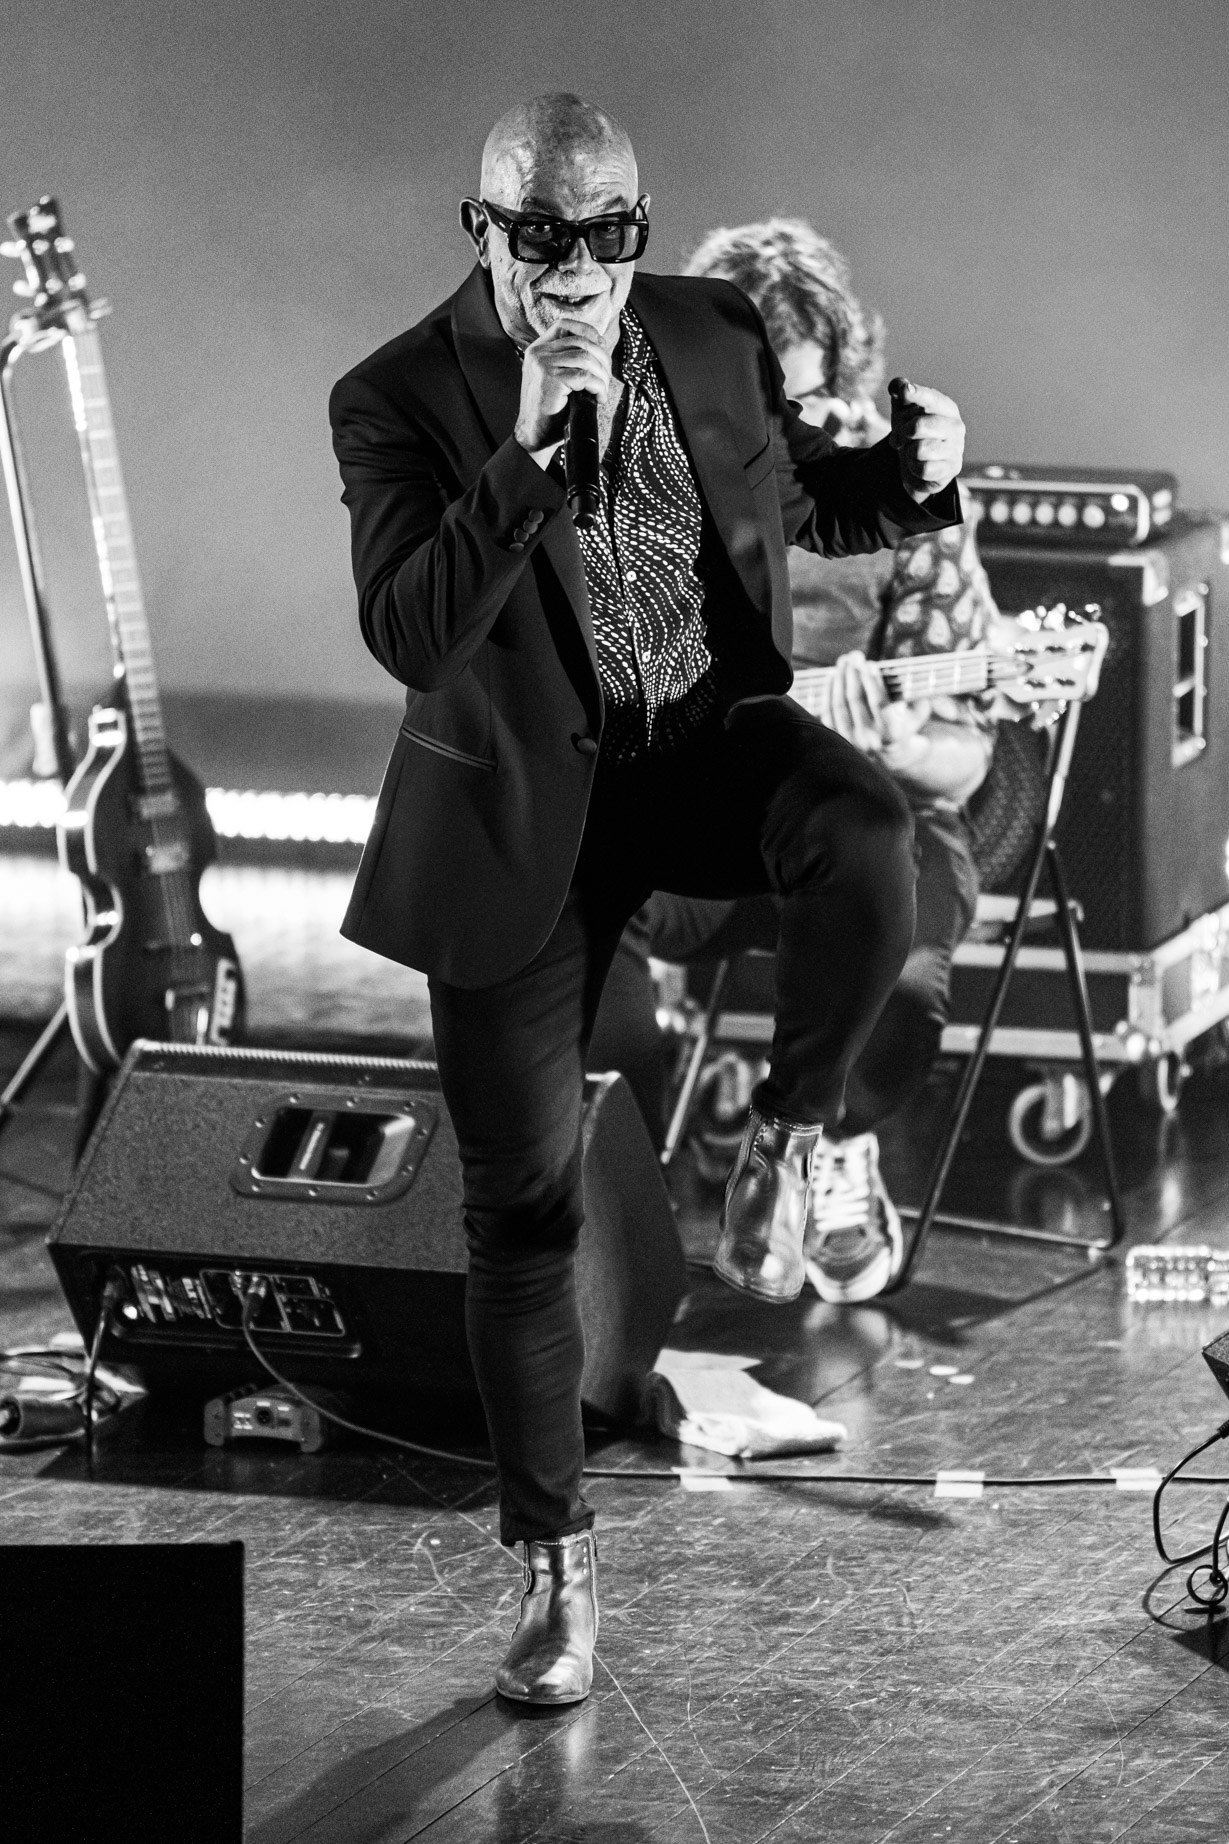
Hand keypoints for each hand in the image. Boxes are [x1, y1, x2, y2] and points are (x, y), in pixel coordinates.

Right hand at [514, 317, 612, 461]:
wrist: (534, 435)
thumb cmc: (549, 411)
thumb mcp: (556, 378)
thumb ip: (570, 360)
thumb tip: (601, 344)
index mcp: (538, 350)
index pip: (565, 325)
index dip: (588, 332)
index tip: (601, 348)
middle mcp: (538, 353)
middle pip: (582, 341)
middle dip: (602, 359)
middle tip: (606, 379)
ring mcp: (543, 364)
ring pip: (586, 358)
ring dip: (602, 376)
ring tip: (602, 391)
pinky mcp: (551, 379)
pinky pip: (585, 376)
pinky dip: (598, 387)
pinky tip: (598, 398)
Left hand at [821, 652, 930, 767]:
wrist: (890, 755)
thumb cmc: (905, 724)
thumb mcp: (918, 712)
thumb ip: (917, 693)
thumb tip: (908, 672)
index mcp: (891, 734)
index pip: (879, 704)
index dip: (873, 682)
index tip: (870, 664)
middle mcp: (869, 740)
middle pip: (856, 701)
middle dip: (854, 674)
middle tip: (855, 656)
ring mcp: (851, 741)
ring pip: (840, 705)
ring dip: (840, 679)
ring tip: (844, 661)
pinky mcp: (837, 739)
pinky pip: (828, 713)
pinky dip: (828, 693)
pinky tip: (832, 676)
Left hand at [888, 377, 964, 503]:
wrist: (919, 465)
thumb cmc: (912, 432)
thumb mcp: (903, 410)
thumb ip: (900, 391)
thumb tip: (897, 385)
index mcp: (947, 408)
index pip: (931, 398)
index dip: (916, 394)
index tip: (905, 392)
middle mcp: (955, 426)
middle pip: (918, 426)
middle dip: (900, 433)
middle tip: (897, 439)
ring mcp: (955, 449)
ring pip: (919, 450)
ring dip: (907, 453)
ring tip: (911, 453)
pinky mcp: (951, 470)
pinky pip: (923, 469)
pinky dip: (913, 469)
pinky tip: (918, 466)